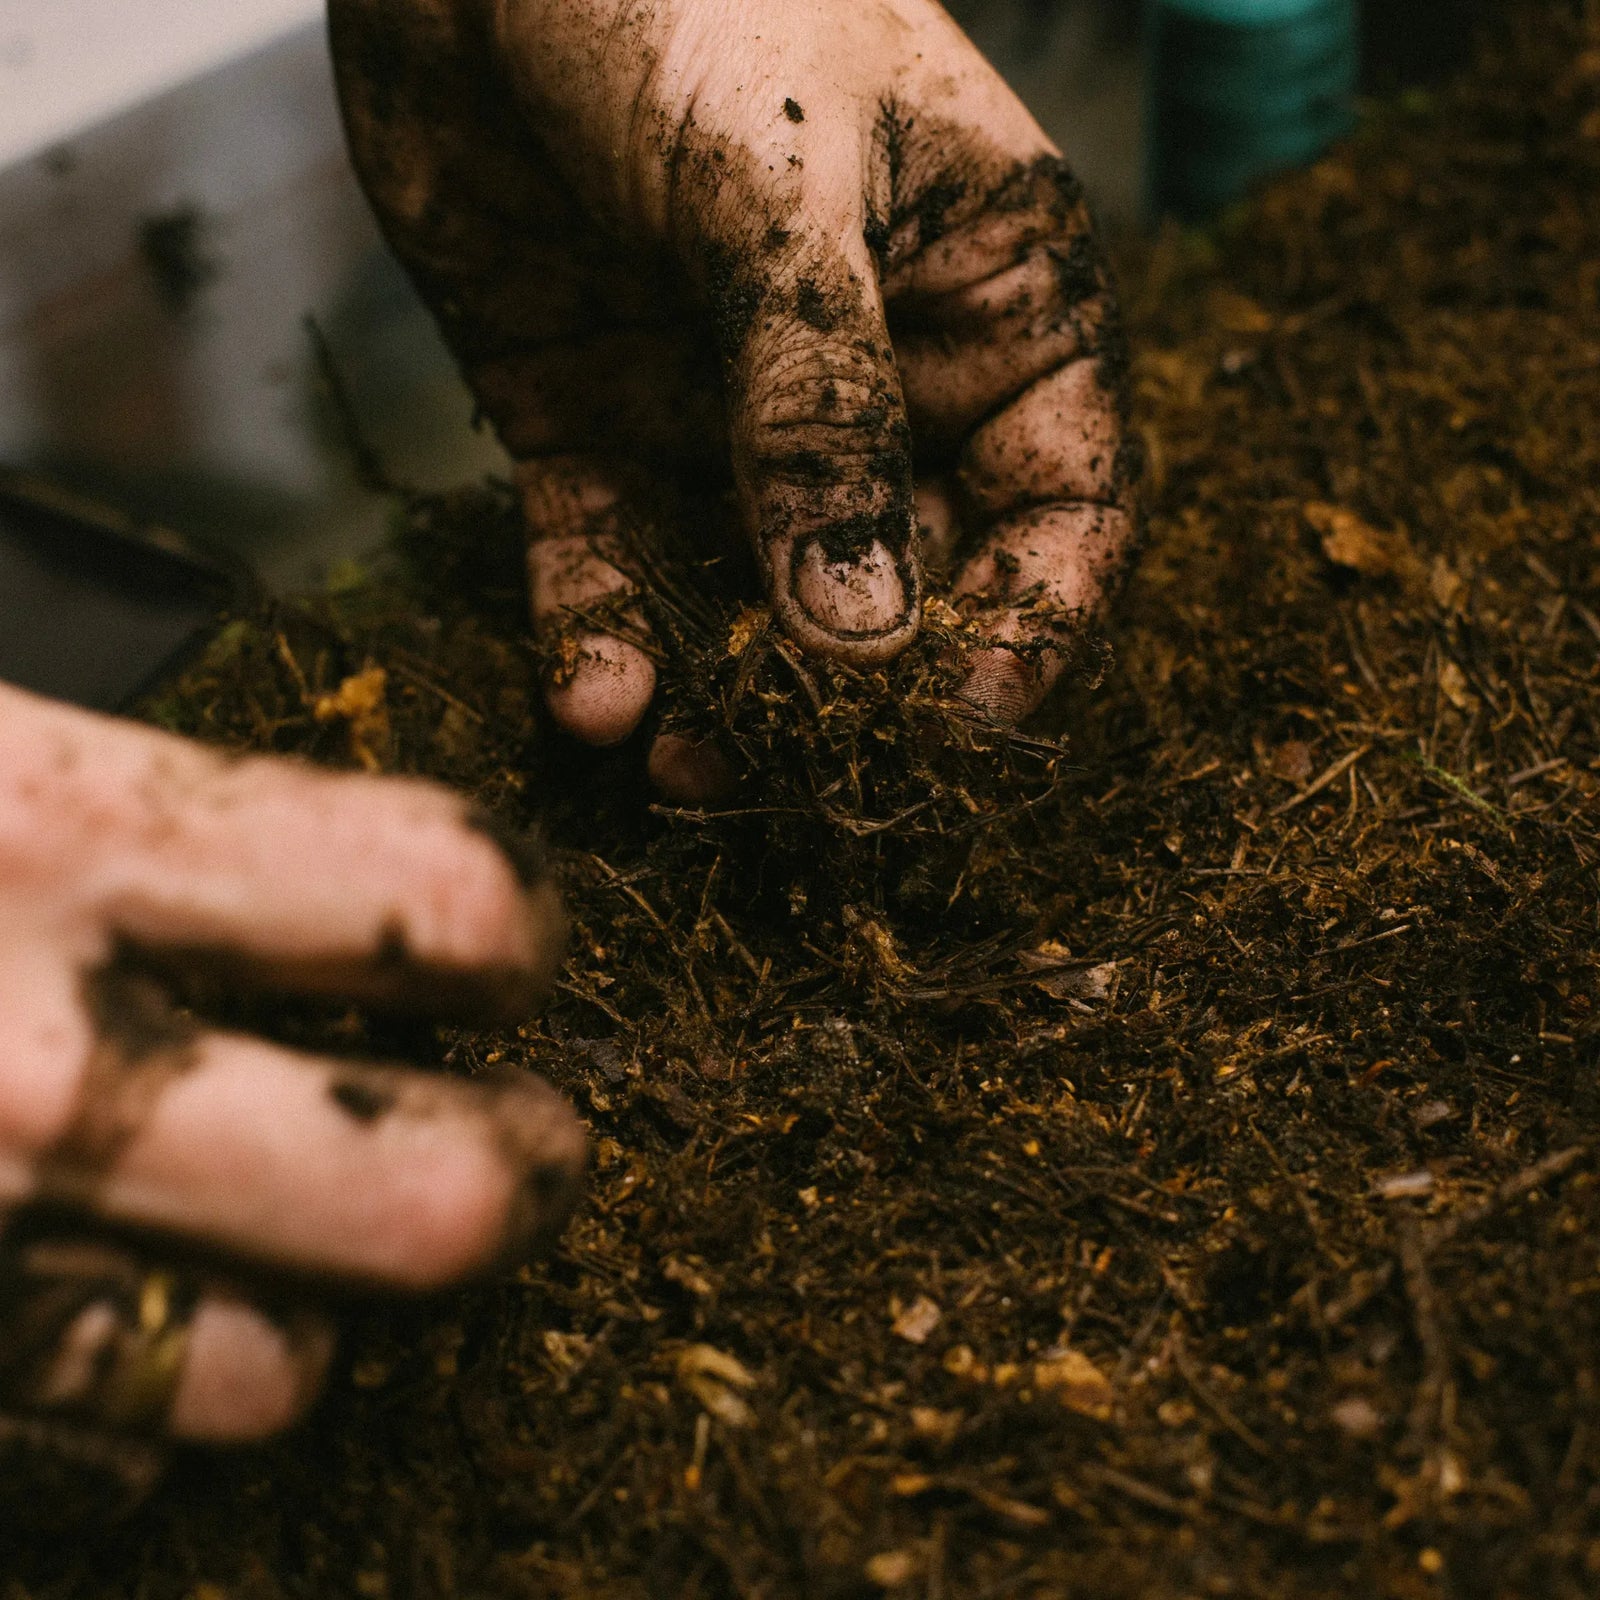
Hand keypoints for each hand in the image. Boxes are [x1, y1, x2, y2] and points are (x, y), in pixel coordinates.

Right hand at [0, 683, 580, 1456]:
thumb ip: (161, 823)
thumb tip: (367, 880)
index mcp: (64, 840)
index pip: (452, 898)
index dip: (519, 922)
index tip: (513, 943)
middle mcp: (31, 1076)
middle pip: (437, 1194)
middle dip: (515, 1163)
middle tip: (523, 1132)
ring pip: (284, 1371)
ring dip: (326, 1302)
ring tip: (298, 1229)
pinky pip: (120, 1459)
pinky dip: (153, 1388)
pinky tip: (124, 1296)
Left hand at [329, 0, 1134, 795]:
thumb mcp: (777, 200)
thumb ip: (822, 415)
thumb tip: (864, 631)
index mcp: (992, 303)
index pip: (1060, 504)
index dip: (1026, 624)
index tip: (961, 723)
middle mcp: (881, 382)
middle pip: (906, 582)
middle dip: (854, 692)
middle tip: (797, 778)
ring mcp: (736, 418)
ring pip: (757, 599)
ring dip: (724, 694)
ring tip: (679, 767)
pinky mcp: (604, 430)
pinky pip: (621, 560)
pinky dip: (607, 634)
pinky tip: (592, 697)